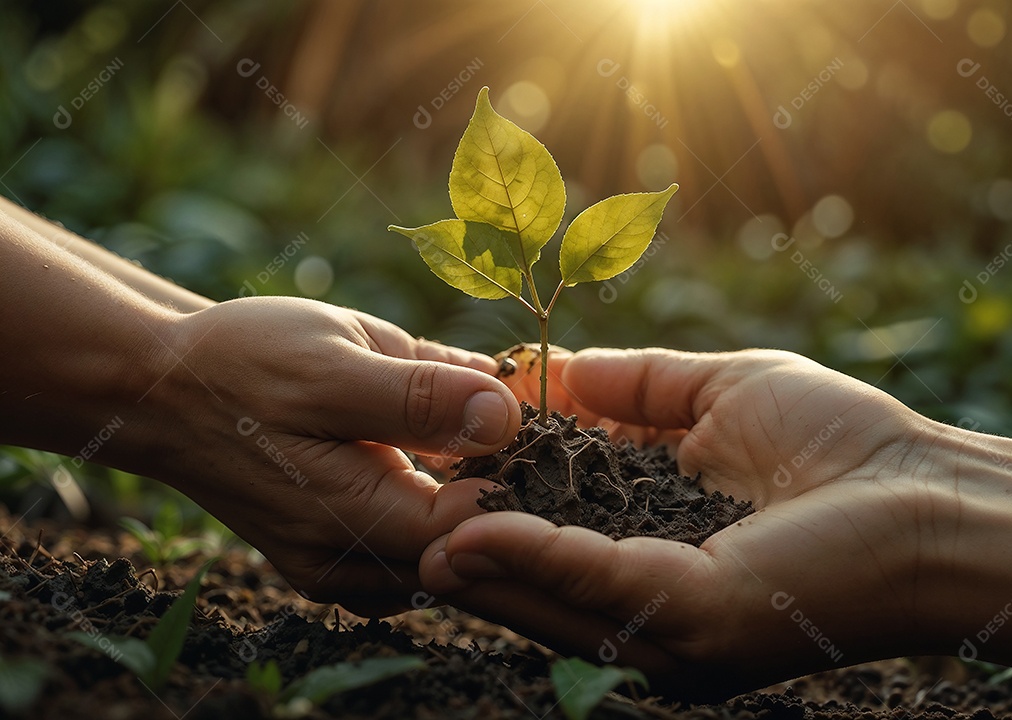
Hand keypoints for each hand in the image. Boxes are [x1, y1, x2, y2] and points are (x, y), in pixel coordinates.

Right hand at [135, 297, 520, 616]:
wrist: (163, 388)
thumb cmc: (245, 363)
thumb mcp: (337, 359)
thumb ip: (421, 396)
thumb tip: (507, 418)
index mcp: (354, 520)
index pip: (478, 529)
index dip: (518, 476)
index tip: (534, 420)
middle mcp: (347, 568)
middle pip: (464, 555)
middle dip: (503, 494)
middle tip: (513, 423)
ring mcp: (335, 572)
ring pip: (439, 560)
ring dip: (471, 507)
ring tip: (471, 437)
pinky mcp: (329, 559)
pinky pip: (405, 556)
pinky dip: (435, 515)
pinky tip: (436, 462)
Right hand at [419, 348, 1011, 698]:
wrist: (922, 488)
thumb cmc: (836, 440)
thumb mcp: (716, 391)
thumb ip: (636, 383)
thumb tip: (554, 370)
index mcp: (657, 542)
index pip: (558, 525)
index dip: (501, 495)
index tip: (448, 462)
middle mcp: (653, 595)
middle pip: (540, 572)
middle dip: (475, 540)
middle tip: (414, 507)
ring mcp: (668, 617)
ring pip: (550, 591)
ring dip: (483, 559)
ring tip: (422, 528)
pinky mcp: (689, 616)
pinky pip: (593, 584)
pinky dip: (531, 559)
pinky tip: (474, 534)